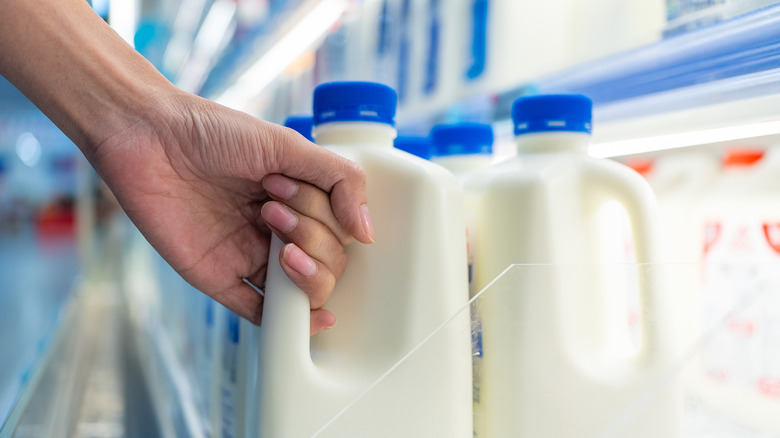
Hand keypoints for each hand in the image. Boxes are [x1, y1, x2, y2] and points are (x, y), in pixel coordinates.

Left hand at [91, 93, 372, 333]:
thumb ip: (339, 180)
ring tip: (274, 236)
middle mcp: (278, 230)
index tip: (285, 183)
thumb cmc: (211, 131)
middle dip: (312, 237)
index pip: (341, 232)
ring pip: (301, 292)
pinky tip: (306, 318)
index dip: (325, 216)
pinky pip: (257, 311)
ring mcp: (248, 255)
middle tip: (271, 205)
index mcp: (299, 200)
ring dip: (305, 275)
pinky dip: (284, 322)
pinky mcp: (217, 277)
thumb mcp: (286, 144)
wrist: (145, 136)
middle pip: (329, 264)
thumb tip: (368, 232)